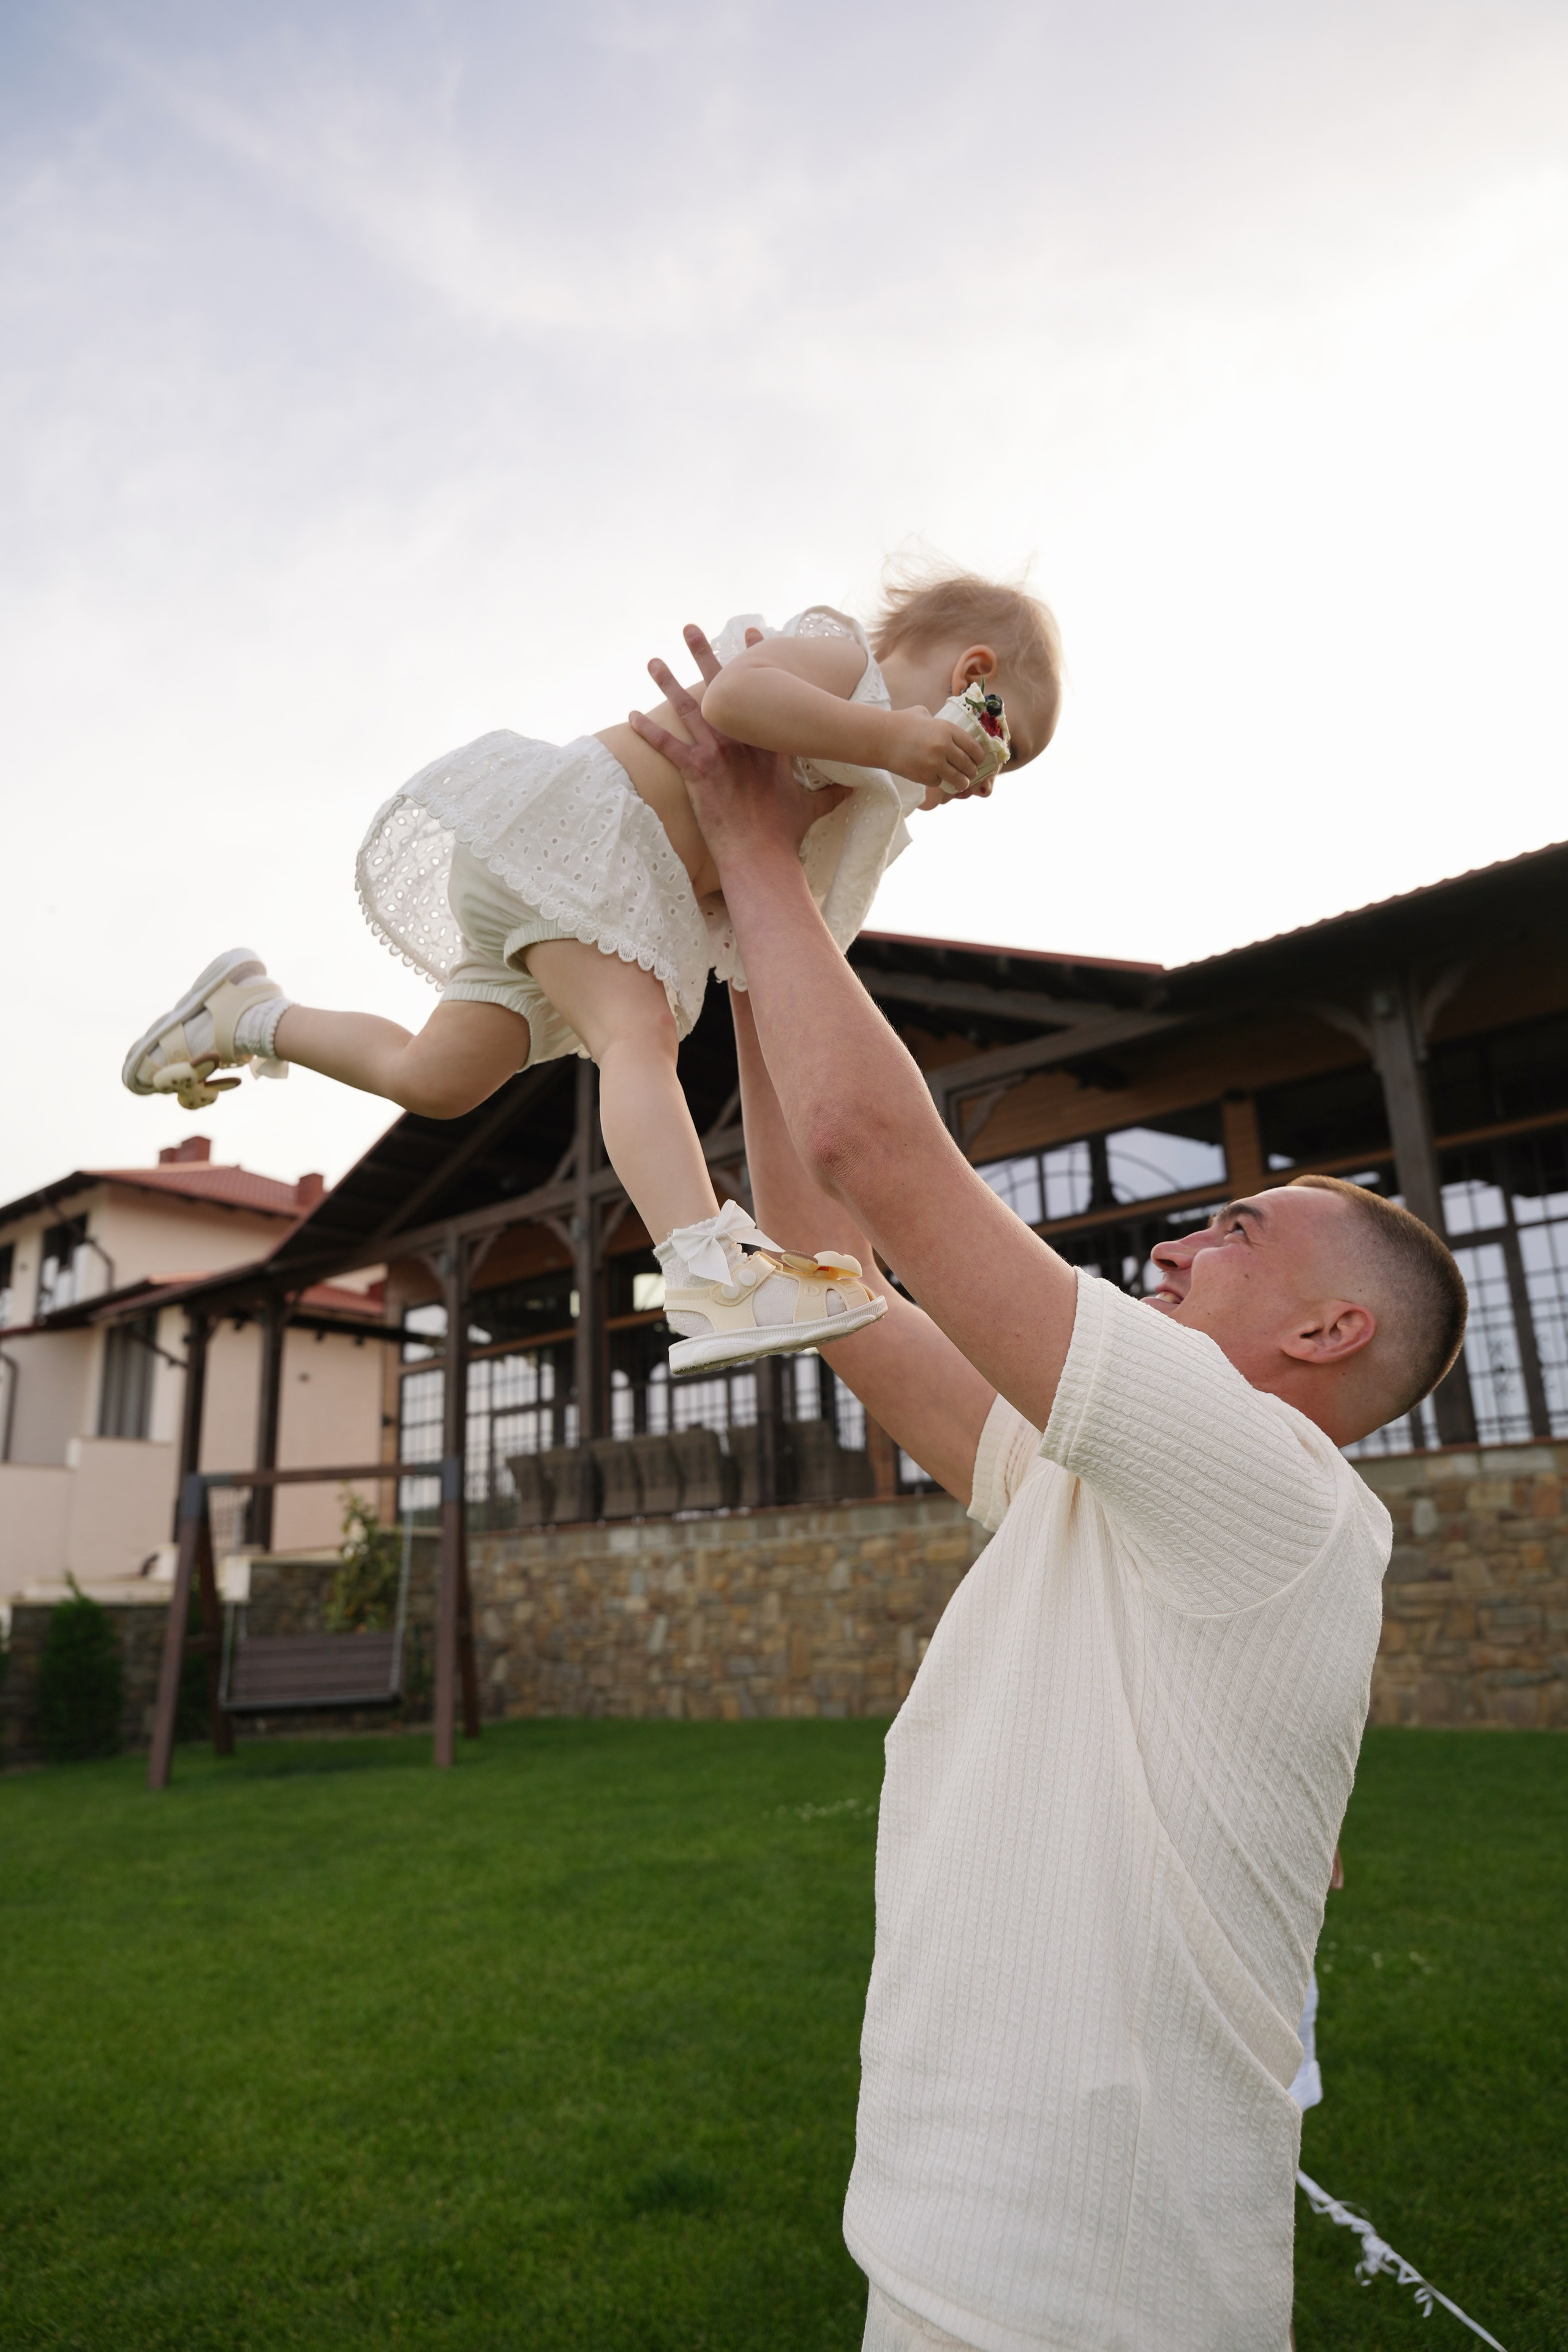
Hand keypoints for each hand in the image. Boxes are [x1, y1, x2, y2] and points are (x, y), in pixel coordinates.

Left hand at [630, 627, 850, 867]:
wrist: (760, 852)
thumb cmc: (785, 832)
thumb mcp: (815, 807)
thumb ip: (833, 792)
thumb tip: (861, 787)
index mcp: (769, 740)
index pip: (762, 689)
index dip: (754, 659)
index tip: (749, 633)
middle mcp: (742, 738)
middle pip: (720, 687)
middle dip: (703, 654)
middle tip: (690, 628)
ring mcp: (718, 753)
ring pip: (688, 708)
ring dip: (667, 682)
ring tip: (653, 661)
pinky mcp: (696, 772)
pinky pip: (666, 745)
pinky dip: (647, 730)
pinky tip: (630, 715)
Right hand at [882, 707, 983, 794]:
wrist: (881, 737)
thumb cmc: (901, 723)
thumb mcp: (924, 714)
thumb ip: (939, 723)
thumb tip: (948, 729)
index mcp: (948, 729)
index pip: (974, 747)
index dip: (979, 757)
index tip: (978, 760)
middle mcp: (944, 746)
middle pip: (968, 765)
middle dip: (972, 771)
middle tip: (971, 773)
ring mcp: (934, 763)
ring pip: (958, 778)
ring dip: (961, 782)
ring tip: (961, 782)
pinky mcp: (924, 775)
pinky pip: (939, 782)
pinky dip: (938, 781)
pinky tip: (934, 777)